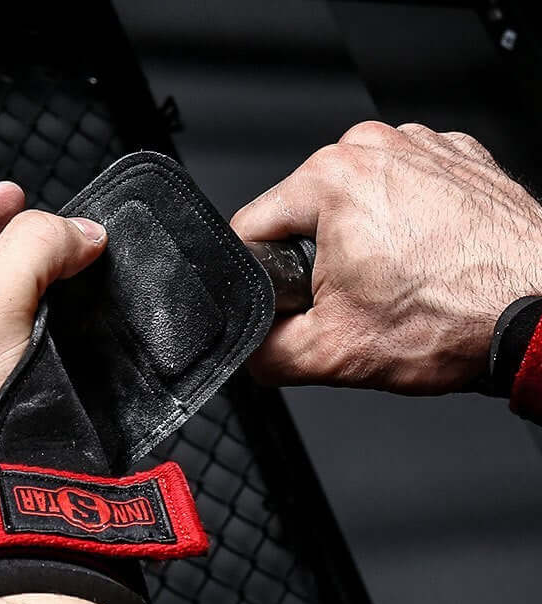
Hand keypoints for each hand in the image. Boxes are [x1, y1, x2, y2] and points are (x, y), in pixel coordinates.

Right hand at [231, 121, 541, 392]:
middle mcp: (374, 147)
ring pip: (353, 203)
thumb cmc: (456, 319)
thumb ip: (265, 352)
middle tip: (353, 300)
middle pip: (303, 214)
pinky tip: (424, 261)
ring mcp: (421, 147)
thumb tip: (249, 347)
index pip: (252, 226)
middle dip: (315, 261)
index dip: (259, 274)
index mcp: (330, 178)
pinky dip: (403, 226)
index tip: (288, 300)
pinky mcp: (456, 159)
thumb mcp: (331, 355)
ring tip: (396, 281)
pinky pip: (401, 193)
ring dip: (359, 242)